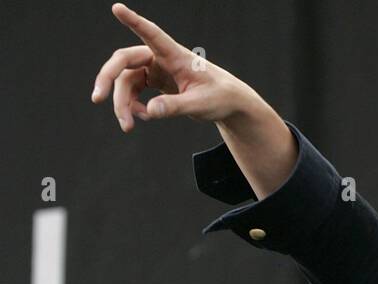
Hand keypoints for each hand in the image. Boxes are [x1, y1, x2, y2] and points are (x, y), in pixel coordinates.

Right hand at [90, 3, 259, 131]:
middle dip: (108, 80)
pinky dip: (132, 106)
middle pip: (123, 62)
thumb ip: (175, 107)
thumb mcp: (200, 104)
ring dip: (122, 103)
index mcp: (175, 55)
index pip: (151, 34)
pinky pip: (133, 92)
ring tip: (127, 126)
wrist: (228, 103)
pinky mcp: (154, 81)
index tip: (117, 8)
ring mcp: (155, 69)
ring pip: (126, 81)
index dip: (134, 21)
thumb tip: (149, 112)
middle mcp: (160, 58)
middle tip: (97, 99)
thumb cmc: (220, 97)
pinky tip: (140, 118)